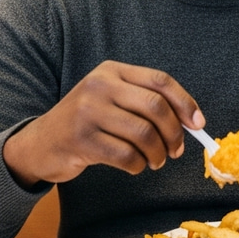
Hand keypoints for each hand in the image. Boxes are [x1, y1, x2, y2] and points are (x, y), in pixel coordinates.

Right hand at [2, 60, 203, 186]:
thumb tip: (190, 120)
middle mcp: (100, 85)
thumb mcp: (110, 98)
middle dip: (174, 132)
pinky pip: (125, 155)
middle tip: (176, 150)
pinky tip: (135, 166)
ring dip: (157, 153)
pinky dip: (138, 166)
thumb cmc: (86, 122)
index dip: (185, 102)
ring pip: (143, 133)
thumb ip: (144, 102)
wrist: (40, 143)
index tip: (198, 123)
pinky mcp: (82, 139)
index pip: (160, 80)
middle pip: (155, 106)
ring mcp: (89, 111)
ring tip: (155, 161)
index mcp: (113, 70)